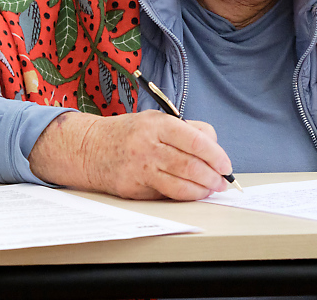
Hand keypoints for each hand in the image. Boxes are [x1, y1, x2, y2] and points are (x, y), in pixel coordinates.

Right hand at [28, 110, 231, 200]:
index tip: (225, 164)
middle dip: (213, 177)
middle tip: (222, 181)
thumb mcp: (155, 120)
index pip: (195, 140)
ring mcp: (141, 170)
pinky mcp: (135, 189)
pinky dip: (184, 195)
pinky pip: (167, 195)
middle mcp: (148, 147)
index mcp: (157, 125)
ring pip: (181, 185)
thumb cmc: (129, 133)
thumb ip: (186, 130)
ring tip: (211, 189)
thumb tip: (214, 148)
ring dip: (202, 190)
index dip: (215, 154)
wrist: (90, 148)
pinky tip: (192, 193)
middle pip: (191, 165)